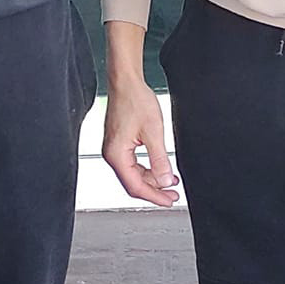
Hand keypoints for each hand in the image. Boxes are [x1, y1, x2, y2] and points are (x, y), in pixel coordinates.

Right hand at [102, 72, 178, 207]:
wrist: (126, 83)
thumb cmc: (135, 100)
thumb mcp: (153, 132)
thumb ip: (159, 159)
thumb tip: (164, 180)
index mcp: (116, 155)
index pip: (135, 186)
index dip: (154, 196)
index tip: (168, 200)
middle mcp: (112, 155)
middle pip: (133, 183)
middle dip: (154, 190)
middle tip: (172, 195)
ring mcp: (114, 150)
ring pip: (133, 175)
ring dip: (152, 180)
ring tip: (170, 182)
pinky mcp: (118, 144)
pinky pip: (132, 164)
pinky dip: (147, 169)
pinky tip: (159, 169)